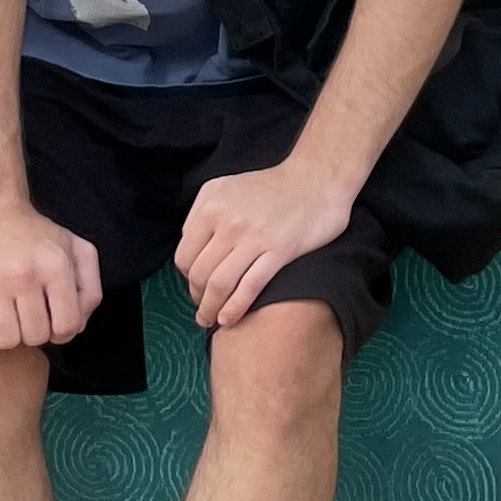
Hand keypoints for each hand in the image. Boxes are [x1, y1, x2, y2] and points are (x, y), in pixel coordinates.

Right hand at [0, 191, 104, 349]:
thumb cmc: (33, 234)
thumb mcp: (76, 248)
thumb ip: (89, 288)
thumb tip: (79, 325)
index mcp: (57, 266)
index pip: (68, 325)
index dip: (62, 332)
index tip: (51, 322)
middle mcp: (26, 275)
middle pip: (35, 336)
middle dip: (34, 332)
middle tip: (27, 315)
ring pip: (5, 339)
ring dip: (7, 334)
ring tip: (6, 316)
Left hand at [175, 154, 363, 328]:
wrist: (316, 179)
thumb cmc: (271, 186)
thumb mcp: (226, 186)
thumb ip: (201, 211)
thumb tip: (189, 243)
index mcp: (212, 206)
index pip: (185, 256)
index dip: (187, 278)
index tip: (196, 287)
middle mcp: (229, 222)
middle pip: (200, 274)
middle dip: (197, 297)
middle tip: (203, 308)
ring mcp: (255, 237)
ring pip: (220, 284)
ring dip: (210, 309)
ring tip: (211, 320)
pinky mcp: (280, 250)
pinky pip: (250, 286)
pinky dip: (235, 308)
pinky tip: (229, 319)